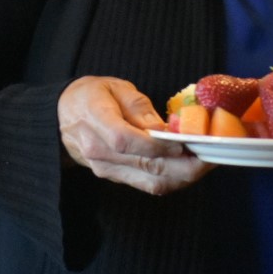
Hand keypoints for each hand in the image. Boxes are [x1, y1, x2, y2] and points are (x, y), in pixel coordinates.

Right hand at [58, 76, 209, 195]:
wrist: (62, 116)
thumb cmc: (91, 96)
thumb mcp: (115, 88)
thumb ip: (139, 108)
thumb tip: (164, 128)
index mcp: (95, 121)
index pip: (127, 141)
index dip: (158, 145)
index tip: (183, 142)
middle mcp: (99, 151)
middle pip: (146, 167)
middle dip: (184, 166)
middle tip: (210, 156)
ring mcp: (106, 169)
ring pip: (150, 183)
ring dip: (182, 177)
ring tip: (205, 164)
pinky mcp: (115, 178)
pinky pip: (147, 185)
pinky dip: (172, 180)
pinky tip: (188, 169)